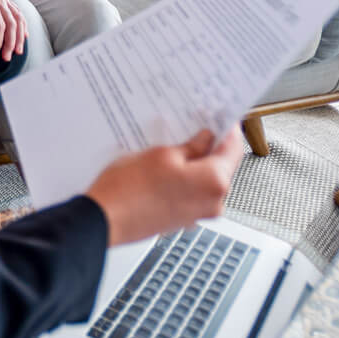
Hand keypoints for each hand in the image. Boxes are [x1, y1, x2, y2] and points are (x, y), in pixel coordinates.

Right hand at [84, 129, 244, 245]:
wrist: (105, 220)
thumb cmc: (129, 190)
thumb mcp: (162, 154)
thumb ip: (191, 146)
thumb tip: (205, 139)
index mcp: (214, 182)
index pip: (233, 148)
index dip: (227, 128)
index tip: (221, 117)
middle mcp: (212, 202)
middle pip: (221, 166)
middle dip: (208, 146)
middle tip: (191, 127)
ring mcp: (198, 214)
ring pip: (203, 180)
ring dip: (192, 163)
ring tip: (170, 147)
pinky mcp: (182, 219)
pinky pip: (190, 192)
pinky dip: (182, 179)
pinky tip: (162, 168)